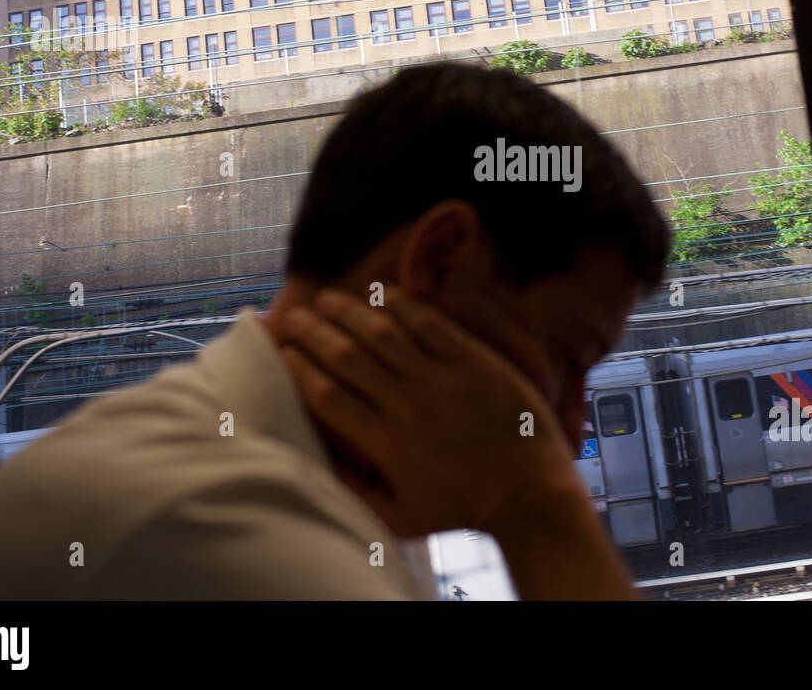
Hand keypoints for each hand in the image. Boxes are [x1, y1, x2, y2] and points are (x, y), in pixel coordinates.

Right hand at [272, 288, 585, 538]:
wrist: (529, 495)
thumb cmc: (463, 510)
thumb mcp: (401, 518)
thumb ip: (355, 491)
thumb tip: (315, 461)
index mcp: (386, 445)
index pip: (328, 396)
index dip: (300, 369)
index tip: (282, 353)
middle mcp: (408, 408)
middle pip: (347, 358)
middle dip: (313, 333)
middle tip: (293, 315)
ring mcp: (444, 381)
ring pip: (384, 335)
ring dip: (350, 311)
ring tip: (327, 298)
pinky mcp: (475, 363)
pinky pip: (431, 325)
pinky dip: (403, 306)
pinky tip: (382, 293)